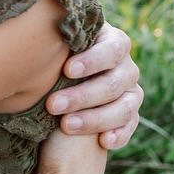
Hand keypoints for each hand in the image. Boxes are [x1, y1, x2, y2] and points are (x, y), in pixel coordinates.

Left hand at [50, 23, 142, 149]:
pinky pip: (129, 127)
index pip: (112, 49)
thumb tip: (41, 31)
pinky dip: (118, 135)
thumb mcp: (58, 46)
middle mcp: (126, 67)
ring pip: (124, 107)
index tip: (67, 70)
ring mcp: (131, 93)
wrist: (59, 86)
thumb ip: (58, 40)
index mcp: (113, 42)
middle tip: (53, 105)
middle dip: (82, 95)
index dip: (92, 61)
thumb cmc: (54, 57)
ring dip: (95, 118)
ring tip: (66, 125)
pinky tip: (103, 141)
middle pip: (113, 83)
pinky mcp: (130, 116)